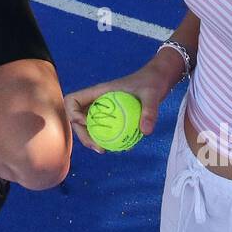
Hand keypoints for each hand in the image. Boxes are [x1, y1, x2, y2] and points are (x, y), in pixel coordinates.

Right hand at [64, 56, 180, 152]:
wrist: (158, 80)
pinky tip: (119, 148)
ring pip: (89, 127)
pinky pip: (103, 130)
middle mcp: (97, 101)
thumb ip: (150, 110)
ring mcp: (103, 110)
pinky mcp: (112, 117)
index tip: (88, 124)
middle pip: (77, 119)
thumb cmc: (152, 82)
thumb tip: (145, 131)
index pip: (72, 100)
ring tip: (105, 150)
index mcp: (98, 92)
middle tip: (99, 148)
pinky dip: (107, 140)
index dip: (73, 114)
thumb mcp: (152, 94)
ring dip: (92, 140)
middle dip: (83, 135)